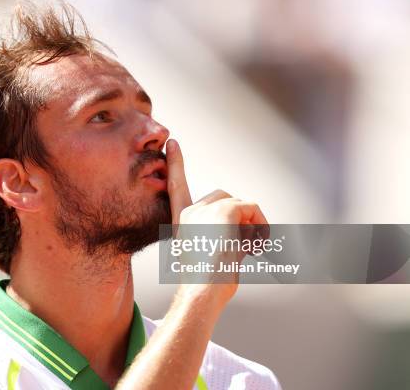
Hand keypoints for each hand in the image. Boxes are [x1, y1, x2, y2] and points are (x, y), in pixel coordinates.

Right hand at [165, 139, 268, 304]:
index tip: (173, 142)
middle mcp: (191, 212)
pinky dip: (261, 225)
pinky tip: (256, 246)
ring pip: (242, 204)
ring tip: (253, 248)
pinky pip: (252, 208)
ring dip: (254, 224)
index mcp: (183, 222)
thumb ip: (225, 237)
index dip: (176, 164)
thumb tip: (252, 233)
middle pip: (225, 197)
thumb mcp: (214, 256)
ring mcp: (206, 209)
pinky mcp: (225, 209)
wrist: (203, 292)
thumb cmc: (210, 285)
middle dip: (242, 217)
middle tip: (249, 245)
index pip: (177, 186)